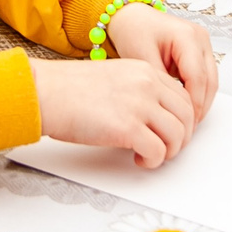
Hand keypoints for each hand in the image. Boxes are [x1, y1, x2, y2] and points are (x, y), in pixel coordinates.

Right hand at [31, 51, 198, 168]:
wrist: (45, 92)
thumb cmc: (68, 89)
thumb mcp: (113, 78)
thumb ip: (137, 91)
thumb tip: (153, 117)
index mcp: (144, 70)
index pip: (183, 96)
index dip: (183, 119)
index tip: (174, 131)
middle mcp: (147, 84)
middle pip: (186, 115)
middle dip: (181, 137)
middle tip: (168, 149)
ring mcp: (140, 105)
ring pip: (177, 135)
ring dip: (169, 151)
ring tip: (152, 155)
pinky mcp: (128, 128)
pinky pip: (158, 151)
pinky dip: (153, 161)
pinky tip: (138, 159)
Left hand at [102, 4, 219, 120]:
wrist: (132, 16)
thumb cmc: (134, 30)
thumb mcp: (141, 59)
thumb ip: (158, 84)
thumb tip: (169, 110)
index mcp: (187, 36)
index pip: (197, 78)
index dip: (193, 104)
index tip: (184, 124)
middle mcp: (200, 38)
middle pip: (210, 81)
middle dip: (200, 107)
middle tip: (187, 129)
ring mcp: (203, 44)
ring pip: (211, 81)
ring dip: (201, 102)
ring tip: (186, 122)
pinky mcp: (200, 51)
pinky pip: (205, 77)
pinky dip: (197, 93)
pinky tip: (185, 108)